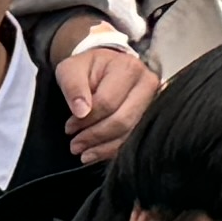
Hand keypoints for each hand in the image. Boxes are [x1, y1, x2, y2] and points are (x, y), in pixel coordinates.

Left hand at [54, 30, 160, 164]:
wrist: (105, 67)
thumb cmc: (88, 68)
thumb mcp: (72, 69)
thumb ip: (73, 86)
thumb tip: (81, 111)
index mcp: (128, 68)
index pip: (107, 102)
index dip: (86, 119)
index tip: (69, 128)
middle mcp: (147, 84)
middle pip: (122, 119)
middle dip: (95, 136)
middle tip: (75, 146)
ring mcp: (152, 102)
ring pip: (129, 132)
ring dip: (104, 147)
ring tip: (84, 153)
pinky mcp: (150, 116)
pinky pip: (133, 138)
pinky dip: (113, 149)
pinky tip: (97, 153)